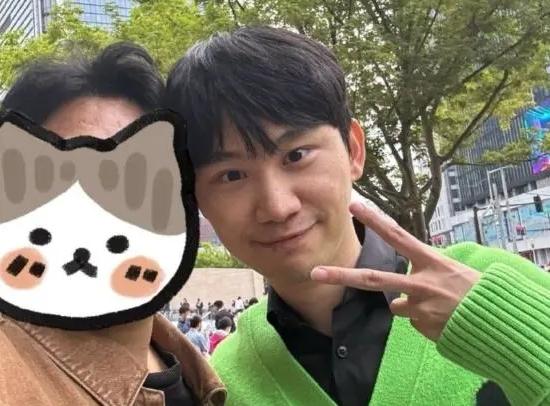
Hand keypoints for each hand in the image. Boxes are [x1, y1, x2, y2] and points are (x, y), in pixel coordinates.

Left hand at [311, 202, 480, 340]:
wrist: (497, 322)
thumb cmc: (476, 292)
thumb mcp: (451, 272)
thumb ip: (421, 277)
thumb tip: (394, 302)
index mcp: (431, 261)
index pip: (397, 236)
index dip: (375, 221)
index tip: (353, 206)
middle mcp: (420, 282)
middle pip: (372, 279)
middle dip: (340, 276)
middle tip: (314, 272)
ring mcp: (418, 306)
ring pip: (397, 306)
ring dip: (412, 306)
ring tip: (441, 307)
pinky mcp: (421, 325)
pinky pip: (413, 321)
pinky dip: (424, 320)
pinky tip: (443, 319)